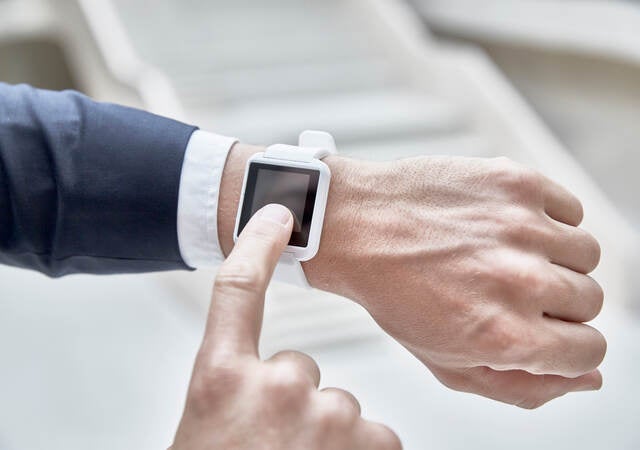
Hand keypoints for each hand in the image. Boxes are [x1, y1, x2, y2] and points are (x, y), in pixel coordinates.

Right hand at [172, 204, 400, 449]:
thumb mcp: (205, 425)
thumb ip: (232, 389)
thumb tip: (258, 376)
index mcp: (220, 380)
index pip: (237, 289)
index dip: (258, 246)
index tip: (277, 216)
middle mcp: (275, 388)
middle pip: (298, 366)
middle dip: (291, 398)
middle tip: (271, 443)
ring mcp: (326, 415)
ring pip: (336, 405)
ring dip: (323, 434)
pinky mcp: (371, 442)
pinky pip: (375, 435)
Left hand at [304, 155, 605, 408]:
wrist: (358, 227)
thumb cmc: (396, 295)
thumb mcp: (447, 363)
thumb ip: (522, 386)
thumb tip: (589, 380)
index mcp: (506, 336)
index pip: (589, 352)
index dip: (568, 346)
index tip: (548, 332)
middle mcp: (521, 282)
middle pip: (591, 300)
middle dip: (556, 303)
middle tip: (509, 288)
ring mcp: (522, 227)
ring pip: (586, 253)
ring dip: (554, 259)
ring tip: (505, 255)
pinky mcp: (517, 184)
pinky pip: (569, 210)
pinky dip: (548, 219)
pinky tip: (505, 225)